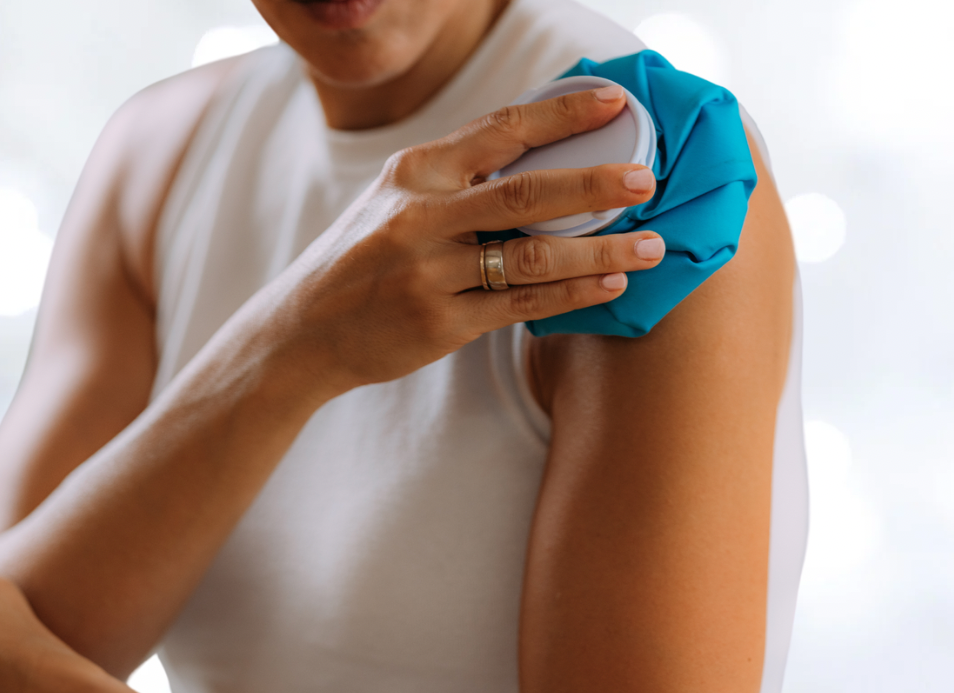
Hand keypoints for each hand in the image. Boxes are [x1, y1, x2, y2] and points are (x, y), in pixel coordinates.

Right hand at [246, 85, 662, 390]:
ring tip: (650, 246)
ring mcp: (430, 273)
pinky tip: (608, 285)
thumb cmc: (362, 259)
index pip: (500, 130)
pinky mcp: (440, 323)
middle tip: (646, 179)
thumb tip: (541, 154)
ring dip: (600, 251)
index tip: (614, 101)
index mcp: (416, 172)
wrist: (304, 330)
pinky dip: (572, 295)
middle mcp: (421, 217)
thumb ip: (457, 179)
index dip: (562, 114)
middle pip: (526, 193)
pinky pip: (521, 306)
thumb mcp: (395, 200)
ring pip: (533, 257)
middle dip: (594, 184)